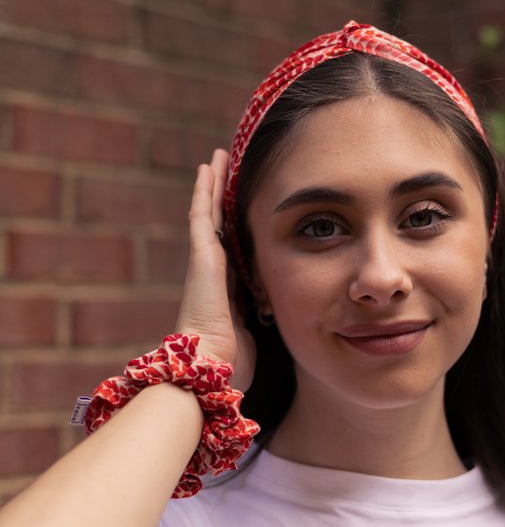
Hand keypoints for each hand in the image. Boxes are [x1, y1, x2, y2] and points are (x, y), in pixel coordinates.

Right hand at [176, 150, 255, 392]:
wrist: (212, 367)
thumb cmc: (233, 362)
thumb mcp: (258, 334)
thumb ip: (266, 320)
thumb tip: (282, 316)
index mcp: (229, 289)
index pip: (237, 249)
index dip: (241, 228)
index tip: (249, 209)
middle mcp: (215, 272)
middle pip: (221, 226)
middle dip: (225, 200)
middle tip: (229, 170)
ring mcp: (205, 262)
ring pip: (210, 214)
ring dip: (214, 186)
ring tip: (217, 160)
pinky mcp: (201, 256)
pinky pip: (202, 215)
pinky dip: (204, 191)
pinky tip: (207, 168)